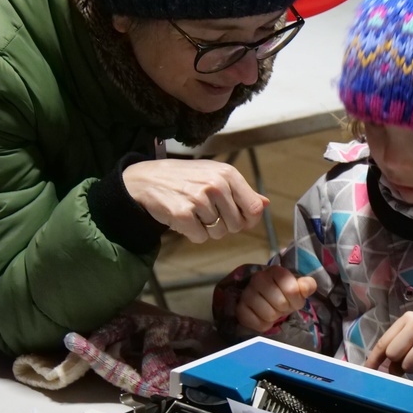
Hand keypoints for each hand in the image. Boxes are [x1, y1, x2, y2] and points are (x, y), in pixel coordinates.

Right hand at [123, 159, 268, 242]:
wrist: (146, 179)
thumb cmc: (185, 178)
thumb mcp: (215, 176)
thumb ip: (242, 192)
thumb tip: (265, 204)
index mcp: (228, 174)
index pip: (254, 208)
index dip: (248, 220)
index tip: (238, 219)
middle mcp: (216, 185)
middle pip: (236, 226)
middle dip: (224, 225)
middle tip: (207, 213)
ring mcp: (199, 199)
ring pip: (218, 233)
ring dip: (206, 229)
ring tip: (193, 212)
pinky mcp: (183, 214)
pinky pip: (200, 238)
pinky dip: (192, 233)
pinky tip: (183, 218)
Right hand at [236, 266, 317, 332]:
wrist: (266, 300)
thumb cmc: (284, 293)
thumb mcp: (298, 288)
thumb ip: (306, 285)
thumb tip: (307, 286)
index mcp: (275, 271)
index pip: (292, 290)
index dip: (296, 299)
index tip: (292, 298)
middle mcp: (258, 278)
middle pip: (281, 303)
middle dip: (284, 308)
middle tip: (281, 305)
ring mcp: (247, 293)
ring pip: (269, 314)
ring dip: (274, 317)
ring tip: (272, 310)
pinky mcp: (240, 309)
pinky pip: (258, 324)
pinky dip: (264, 325)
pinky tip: (263, 317)